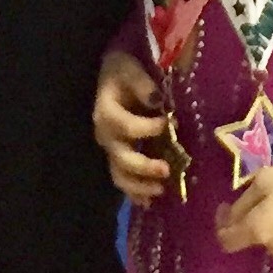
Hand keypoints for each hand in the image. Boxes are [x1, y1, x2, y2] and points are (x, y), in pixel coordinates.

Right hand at [93, 51, 169, 205]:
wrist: (109, 78)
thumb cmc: (121, 73)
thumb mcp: (130, 69)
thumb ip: (142, 83)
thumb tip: (157, 100)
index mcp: (106, 113)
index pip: (126, 126)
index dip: (146, 128)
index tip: (167, 122)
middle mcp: (105, 136)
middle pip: (121, 157)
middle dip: (143, 166)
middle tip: (166, 170)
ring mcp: (111, 149)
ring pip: (120, 175)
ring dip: (139, 186)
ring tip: (160, 190)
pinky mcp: (118, 158)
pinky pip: (123, 180)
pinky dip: (135, 193)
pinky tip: (150, 203)